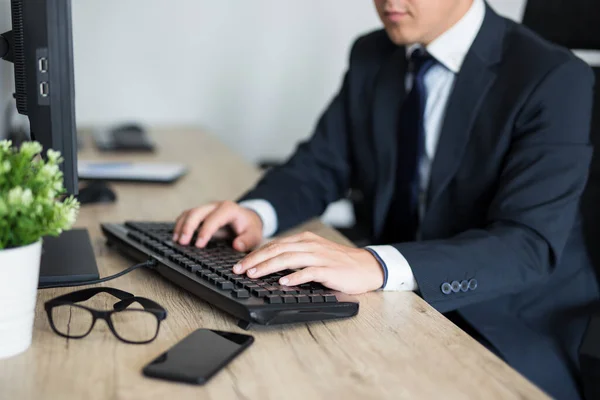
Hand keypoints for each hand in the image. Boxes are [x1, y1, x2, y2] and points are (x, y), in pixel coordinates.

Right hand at [172, 201, 262, 251]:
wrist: (248, 219)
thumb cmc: (249, 227)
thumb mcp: (254, 235)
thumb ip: (247, 240)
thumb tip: (237, 245)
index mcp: (229, 209)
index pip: (214, 218)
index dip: (205, 231)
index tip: (199, 245)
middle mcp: (216, 206)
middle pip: (197, 212)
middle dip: (188, 227)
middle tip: (182, 242)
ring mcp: (207, 208)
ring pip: (189, 212)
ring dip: (181, 225)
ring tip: (176, 240)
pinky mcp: (202, 214)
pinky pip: (187, 215)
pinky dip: (180, 224)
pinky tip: (176, 236)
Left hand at [233, 232, 383, 294]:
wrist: (367, 267)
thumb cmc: (339, 263)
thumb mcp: (315, 254)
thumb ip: (296, 256)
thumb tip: (270, 264)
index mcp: (305, 240)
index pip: (275, 245)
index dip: (256, 254)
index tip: (240, 264)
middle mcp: (310, 245)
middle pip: (277, 249)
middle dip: (255, 259)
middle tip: (239, 270)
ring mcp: (320, 256)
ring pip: (288, 258)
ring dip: (268, 267)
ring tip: (253, 275)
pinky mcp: (329, 269)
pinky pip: (309, 271)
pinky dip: (294, 277)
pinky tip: (283, 282)